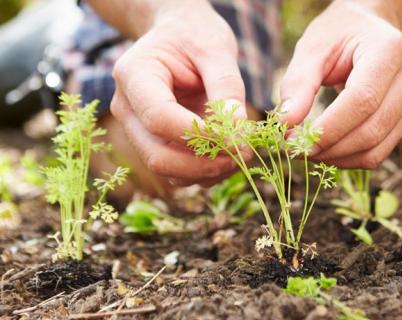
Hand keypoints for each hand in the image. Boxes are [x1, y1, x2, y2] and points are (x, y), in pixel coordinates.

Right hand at [110, 1, 246, 185]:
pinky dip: (205, 172)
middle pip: (156, 154)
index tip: (238, 139)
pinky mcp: (154, 143)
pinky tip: (231, 156)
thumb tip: (237, 130)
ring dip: (207, 172)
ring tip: (242, 155)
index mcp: (133, 74)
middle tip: (244, 155)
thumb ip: (227, 87)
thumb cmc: (196, 35)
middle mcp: (127, 107)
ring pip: (166, 169)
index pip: (159, 117)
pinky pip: (177, 171)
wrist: (181, 35)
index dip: (200, 135)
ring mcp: (137, 129)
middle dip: (203, 163)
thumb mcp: (216, 49)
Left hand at [279, 0, 401, 168]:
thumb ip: (298, 84)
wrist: (371, 27)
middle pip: (371, 130)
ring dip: (337, 158)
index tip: (292, 140)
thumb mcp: (313, 47)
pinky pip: (378, 153)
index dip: (328, 128)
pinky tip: (325, 150)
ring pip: (376, 149)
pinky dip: (348, 158)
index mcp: (390, 50)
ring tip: (307, 150)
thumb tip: (286, 124)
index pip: (362, 100)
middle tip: (294, 149)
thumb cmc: (340, 34)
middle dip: (328, 148)